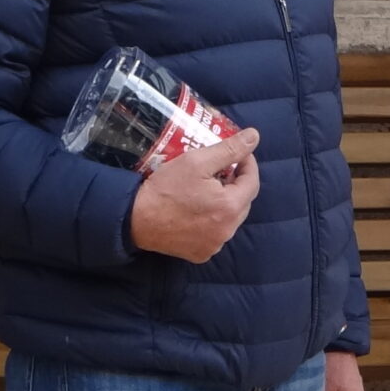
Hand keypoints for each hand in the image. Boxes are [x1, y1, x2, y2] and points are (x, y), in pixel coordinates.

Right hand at [129, 127, 259, 261]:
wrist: (135, 218)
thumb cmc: (166, 188)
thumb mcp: (197, 161)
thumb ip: (229, 149)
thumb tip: (254, 136)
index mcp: (230, 207)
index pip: (252, 182)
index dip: (248, 164)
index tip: (239, 154)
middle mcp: (227, 231)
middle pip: (244, 202)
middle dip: (237, 183)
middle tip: (222, 170)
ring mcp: (215, 245)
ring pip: (231, 219)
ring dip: (226, 202)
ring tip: (210, 188)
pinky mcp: (202, 254)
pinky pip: (216, 233)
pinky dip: (214, 220)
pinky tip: (199, 209)